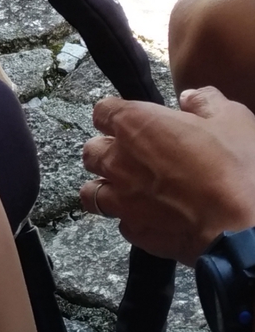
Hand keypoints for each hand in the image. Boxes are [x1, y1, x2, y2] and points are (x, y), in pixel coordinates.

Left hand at [80, 88, 254, 265]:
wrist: (248, 231)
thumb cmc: (238, 168)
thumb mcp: (232, 119)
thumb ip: (205, 102)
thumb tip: (190, 98)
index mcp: (134, 125)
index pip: (102, 111)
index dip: (116, 115)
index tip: (132, 121)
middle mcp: (118, 161)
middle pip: (92, 151)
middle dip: (107, 151)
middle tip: (133, 156)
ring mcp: (123, 200)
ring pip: (92, 192)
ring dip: (108, 187)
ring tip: (130, 189)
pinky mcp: (137, 233)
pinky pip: (123, 224)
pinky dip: (133, 220)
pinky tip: (153, 218)